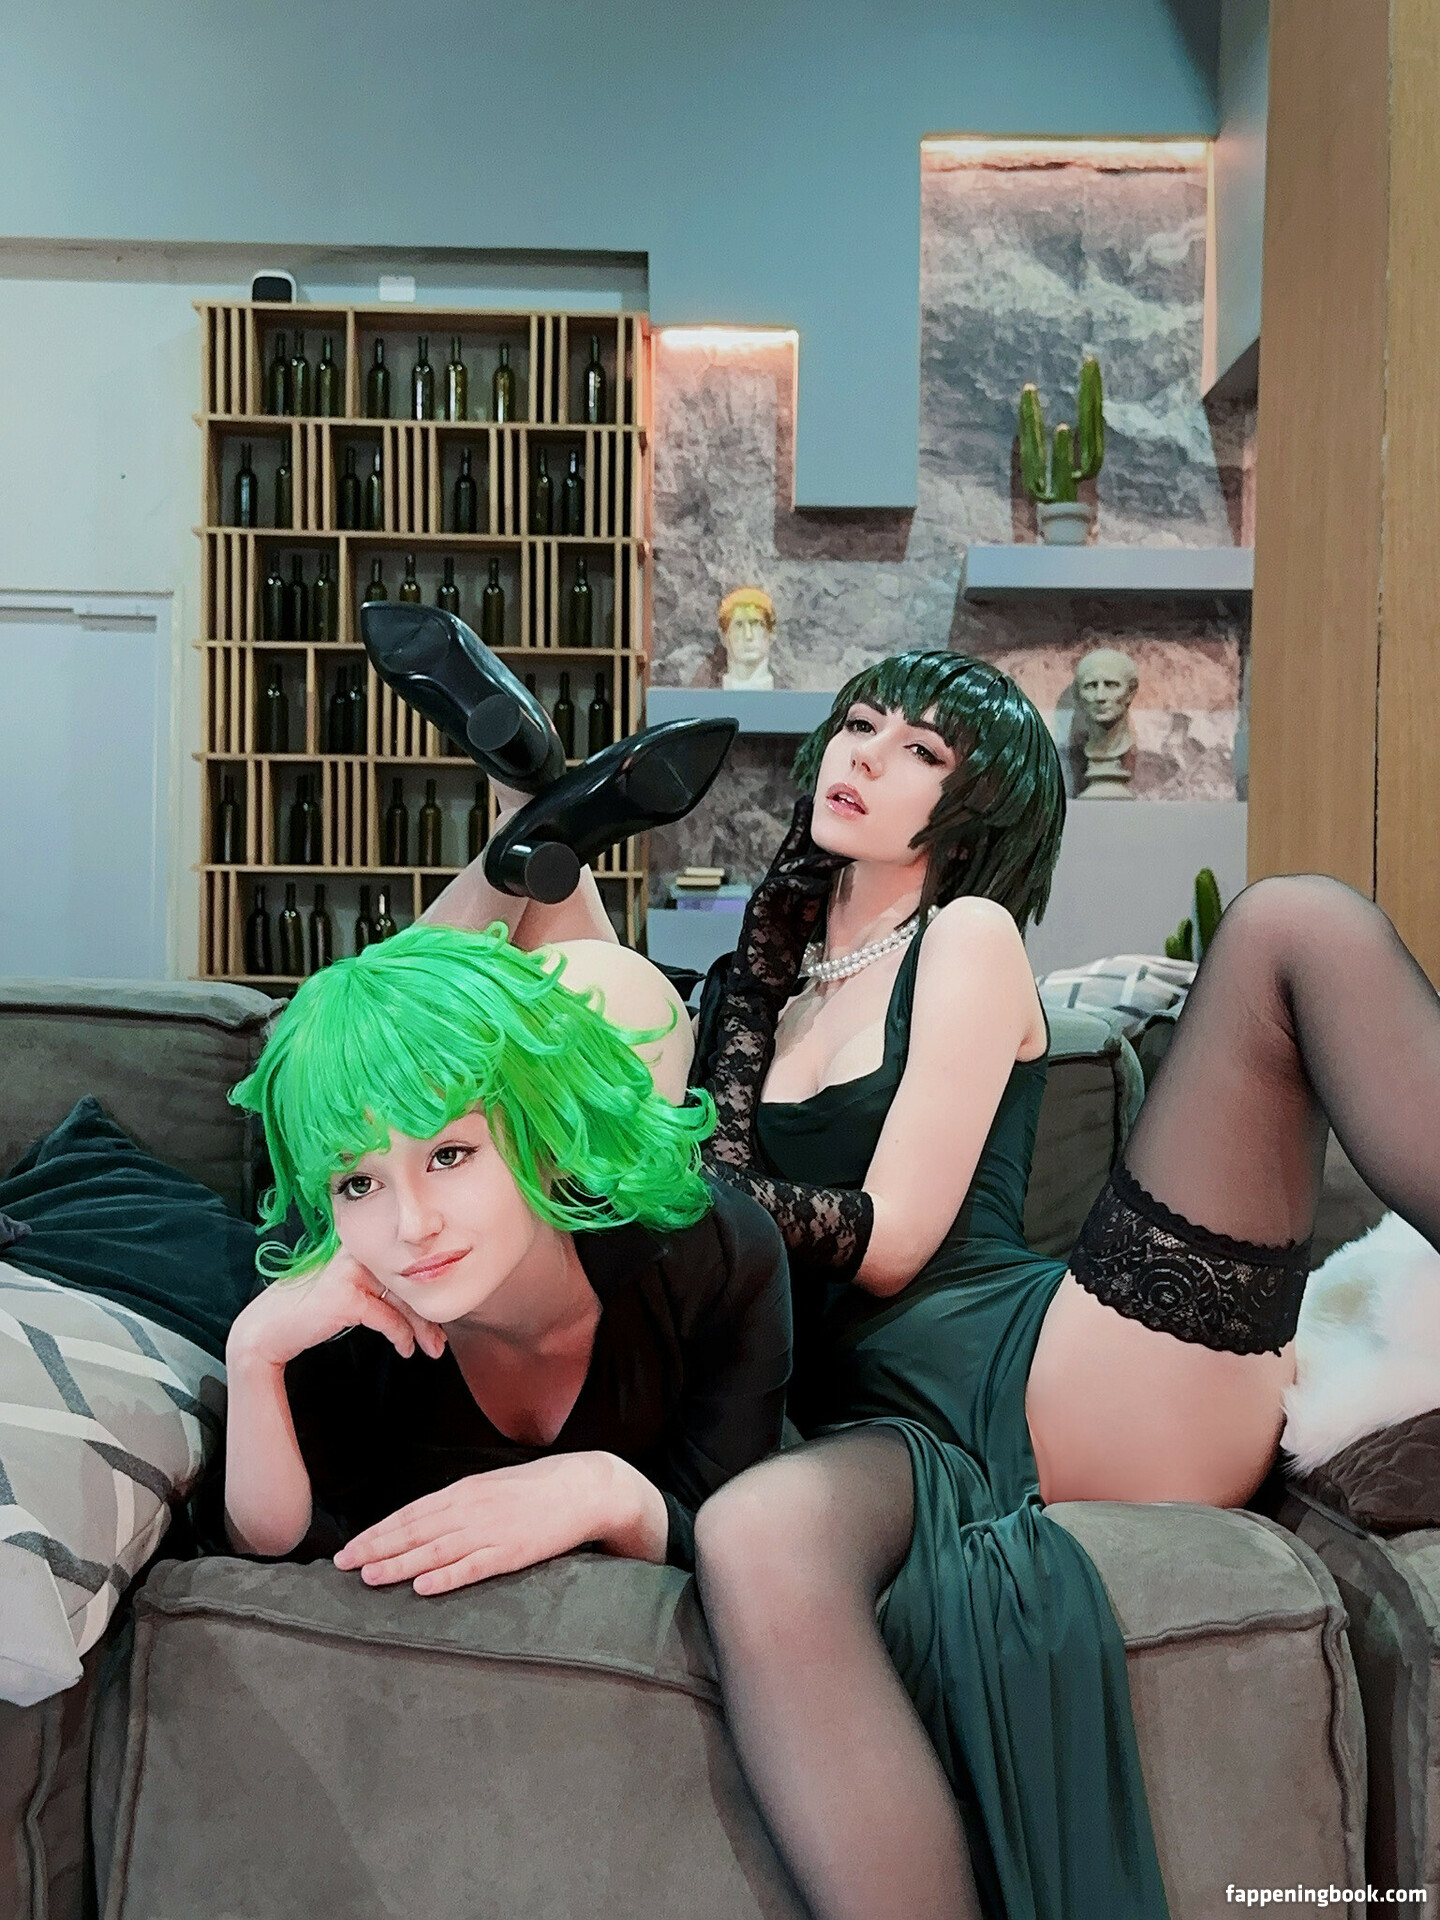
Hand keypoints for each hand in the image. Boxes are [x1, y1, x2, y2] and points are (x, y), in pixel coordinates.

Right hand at [226, 1247, 448, 1371]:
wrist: (266, 1330)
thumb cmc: (307, 1313)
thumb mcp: (348, 1292)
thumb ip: (376, 1287)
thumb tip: (416, 1300)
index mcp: (359, 1247)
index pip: (404, 1267)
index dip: (425, 1292)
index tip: (438, 1318)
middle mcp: (356, 1253)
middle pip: (408, 1281)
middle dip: (429, 1314)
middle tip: (440, 1341)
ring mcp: (350, 1273)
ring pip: (403, 1299)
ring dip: (421, 1328)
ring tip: (431, 1348)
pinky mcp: (346, 1296)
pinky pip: (387, 1317)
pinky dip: (401, 1336)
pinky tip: (405, 1349)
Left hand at [333, 1453, 666, 1593]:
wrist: (585, 1486)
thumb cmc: (538, 1487)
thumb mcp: (492, 1486)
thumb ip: (460, 1504)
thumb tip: (425, 1521)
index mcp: (465, 1490)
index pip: (410, 1513)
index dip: (378, 1532)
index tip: (351, 1548)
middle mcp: (471, 1508)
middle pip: (414, 1531)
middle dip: (376, 1548)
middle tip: (343, 1565)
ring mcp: (492, 1530)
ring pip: (435, 1550)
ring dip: (399, 1564)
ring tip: (369, 1577)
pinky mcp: (513, 1551)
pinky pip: (474, 1566)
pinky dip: (447, 1576)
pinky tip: (423, 1587)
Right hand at [733, 795, 850, 999]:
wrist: (756, 986)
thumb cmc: (778, 959)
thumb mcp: (802, 923)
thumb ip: (810, 900)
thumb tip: (825, 879)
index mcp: (782, 892)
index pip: (795, 857)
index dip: (805, 835)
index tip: (815, 812)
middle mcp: (770, 889)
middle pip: (787, 852)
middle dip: (799, 827)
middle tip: (809, 803)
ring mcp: (763, 898)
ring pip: (787, 867)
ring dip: (812, 858)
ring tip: (834, 852)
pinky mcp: (758, 909)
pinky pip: (780, 888)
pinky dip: (801, 883)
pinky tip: (818, 882)